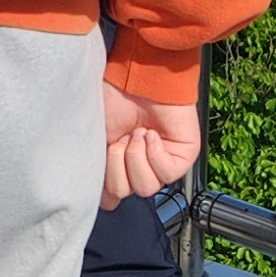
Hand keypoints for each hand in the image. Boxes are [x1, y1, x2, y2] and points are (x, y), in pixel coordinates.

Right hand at [100, 82, 199, 208]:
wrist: (137, 75)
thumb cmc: (114, 96)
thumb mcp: (93, 137)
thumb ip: (94, 171)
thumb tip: (103, 201)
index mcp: (115, 163)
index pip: (110, 198)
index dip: (103, 184)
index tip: (101, 157)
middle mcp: (137, 165)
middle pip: (122, 194)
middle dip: (116, 164)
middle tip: (120, 137)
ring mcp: (160, 162)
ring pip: (145, 188)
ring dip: (136, 157)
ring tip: (137, 133)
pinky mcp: (182, 157)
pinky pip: (166, 174)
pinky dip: (154, 153)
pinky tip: (151, 133)